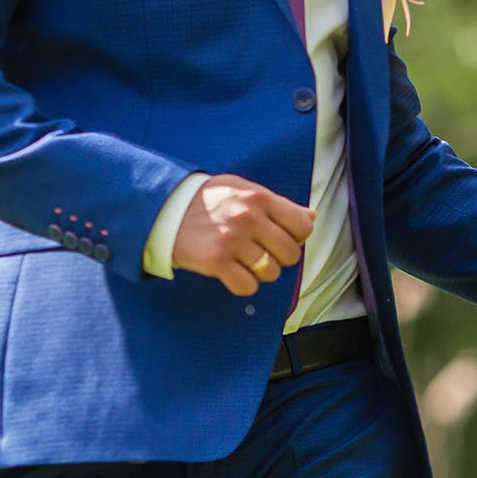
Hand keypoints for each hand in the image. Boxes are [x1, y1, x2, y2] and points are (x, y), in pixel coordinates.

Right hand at [171, 175, 315, 296]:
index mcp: (259, 197)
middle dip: (279, 258)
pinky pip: (248, 287)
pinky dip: (244, 285)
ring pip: (271, 273)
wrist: (166, 209)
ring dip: (260, 273)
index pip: (303, 226)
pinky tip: (232, 272)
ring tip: (244, 261)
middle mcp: (249, 217)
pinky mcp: (216, 261)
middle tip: (261, 252)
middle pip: (290, 254)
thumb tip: (311, 217)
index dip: (296, 237)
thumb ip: (279, 204)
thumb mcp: (243, 190)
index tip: (280, 237)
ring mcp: (232, 240)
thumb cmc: (209, 200)